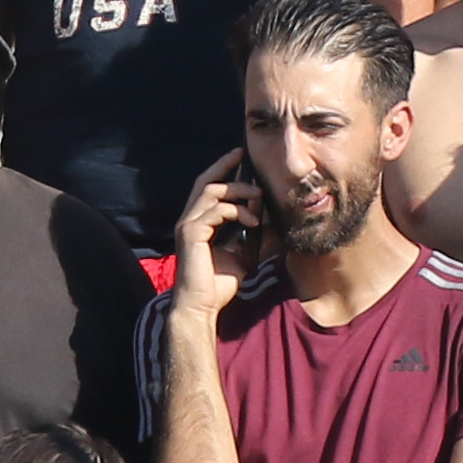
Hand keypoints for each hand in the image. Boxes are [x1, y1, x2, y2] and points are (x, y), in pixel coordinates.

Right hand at [171, 149, 263, 314]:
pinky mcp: (191, 234)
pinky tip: (252, 221)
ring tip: (258, 198)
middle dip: (227, 168)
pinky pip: (214, 211)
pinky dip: (236, 211)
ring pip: (211, 192)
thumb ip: (255, 235)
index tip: (240, 156)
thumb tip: (274, 221)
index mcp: (200, 222)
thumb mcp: (245, 253)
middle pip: (206, 182)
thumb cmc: (220, 283)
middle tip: (247, 160)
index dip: (223, 169)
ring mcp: (188, 225)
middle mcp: (190, 219)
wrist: (203, 306)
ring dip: (238, 191)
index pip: (209, 187)